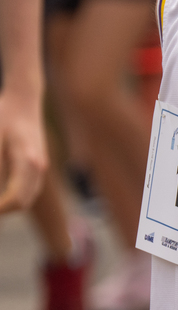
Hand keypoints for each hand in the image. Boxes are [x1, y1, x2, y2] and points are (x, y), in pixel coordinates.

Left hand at [0, 88, 47, 212]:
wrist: (25, 99)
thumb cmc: (5, 116)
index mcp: (28, 162)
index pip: (16, 199)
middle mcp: (39, 167)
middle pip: (23, 202)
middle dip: (2, 210)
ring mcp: (41, 166)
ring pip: (28, 197)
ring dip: (10, 204)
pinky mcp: (39, 163)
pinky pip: (30, 188)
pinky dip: (16, 195)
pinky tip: (1, 191)